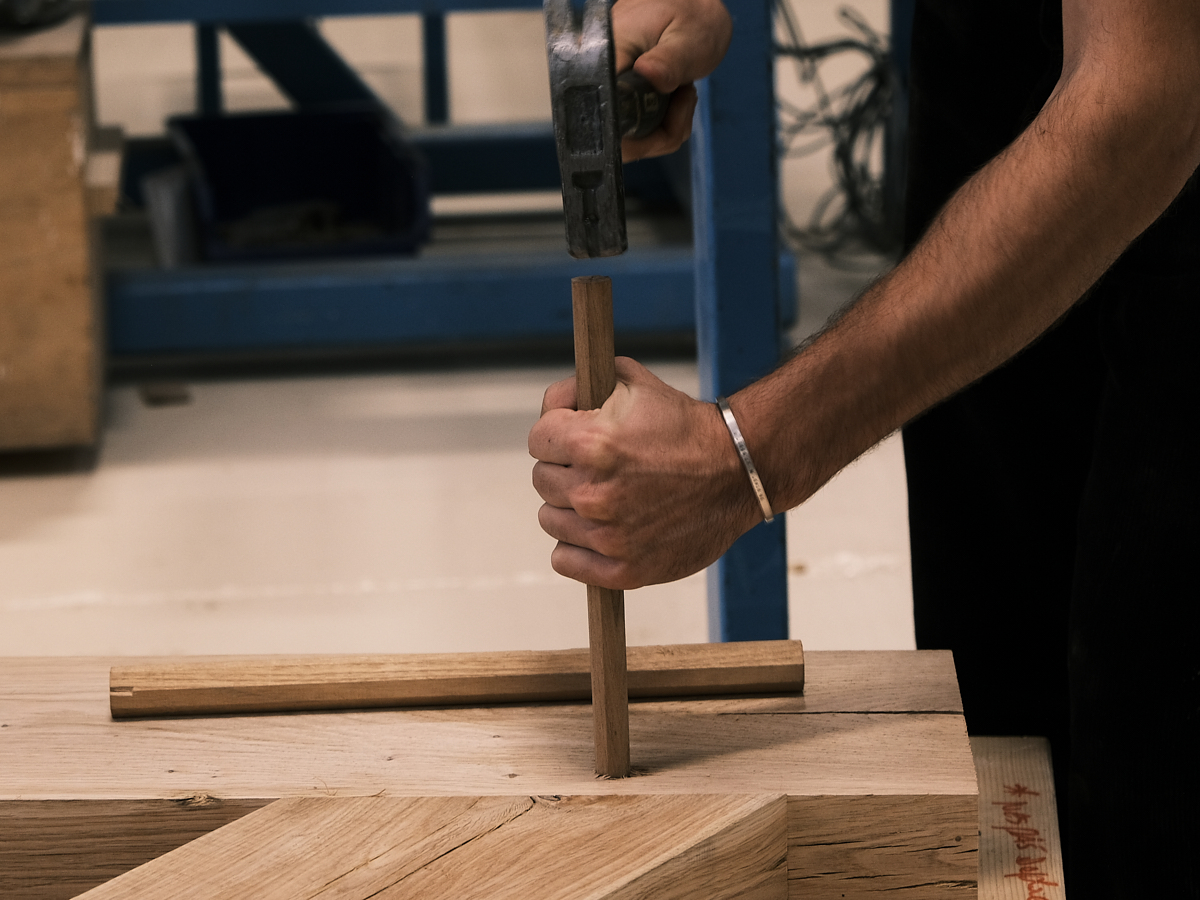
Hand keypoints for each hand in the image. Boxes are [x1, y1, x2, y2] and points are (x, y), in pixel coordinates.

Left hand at [529, 357, 759, 588]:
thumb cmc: (685, 427)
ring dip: (570, 508)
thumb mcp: (632, 382)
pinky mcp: (624, 569)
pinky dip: (577, 548)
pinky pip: (566, 561)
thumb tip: (550, 406)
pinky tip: (602, 530)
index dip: (556, 435)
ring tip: (607, 497)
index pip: (537, 441)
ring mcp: (608, 535)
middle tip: (599, 468)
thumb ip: (576, 388)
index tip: (576, 439)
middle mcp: (593, 492)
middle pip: (542, 481)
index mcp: (591, 443)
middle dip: (565, 469)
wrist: (738, 471)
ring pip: (551, 521)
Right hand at [612, 0, 732, 158]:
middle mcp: (597, 78)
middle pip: (614, 138)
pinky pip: (635, 135)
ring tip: (680, 91)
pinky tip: (673, 98)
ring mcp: (605, 93)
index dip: (632, 132)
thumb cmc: (690, 17)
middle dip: (656, 134)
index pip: (601, 113)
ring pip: (627, 142)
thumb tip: (649, 76)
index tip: (667, 111)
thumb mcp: (688, 37)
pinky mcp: (615, 102)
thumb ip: (670, 60)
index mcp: (606, 55)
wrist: (690, 9)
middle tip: (683, 97)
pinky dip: (661, 127)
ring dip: (663, 129)